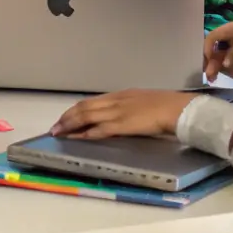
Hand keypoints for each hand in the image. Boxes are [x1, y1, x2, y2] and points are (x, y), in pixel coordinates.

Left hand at [50, 90, 196, 140]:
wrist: (177, 108)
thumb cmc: (166, 106)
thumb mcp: (143, 101)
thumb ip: (130, 107)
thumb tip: (123, 115)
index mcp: (121, 95)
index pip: (91, 101)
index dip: (76, 109)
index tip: (66, 117)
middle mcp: (115, 101)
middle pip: (84, 106)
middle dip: (67, 116)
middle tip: (55, 126)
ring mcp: (117, 112)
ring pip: (87, 116)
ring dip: (70, 124)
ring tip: (59, 132)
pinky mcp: (122, 124)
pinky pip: (99, 129)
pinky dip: (86, 133)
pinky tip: (77, 138)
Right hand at [203, 22, 232, 83]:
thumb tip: (224, 62)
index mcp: (231, 30)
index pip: (213, 35)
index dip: (208, 46)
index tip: (209, 59)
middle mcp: (225, 40)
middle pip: (209, 47)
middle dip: (206, 59)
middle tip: (208, 72)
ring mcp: (226, 52)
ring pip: (211, 58)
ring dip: (209, 67)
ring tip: (211, 78)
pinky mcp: (228, 63)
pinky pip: (216, 66)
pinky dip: (213, 72)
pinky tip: (213, 78)